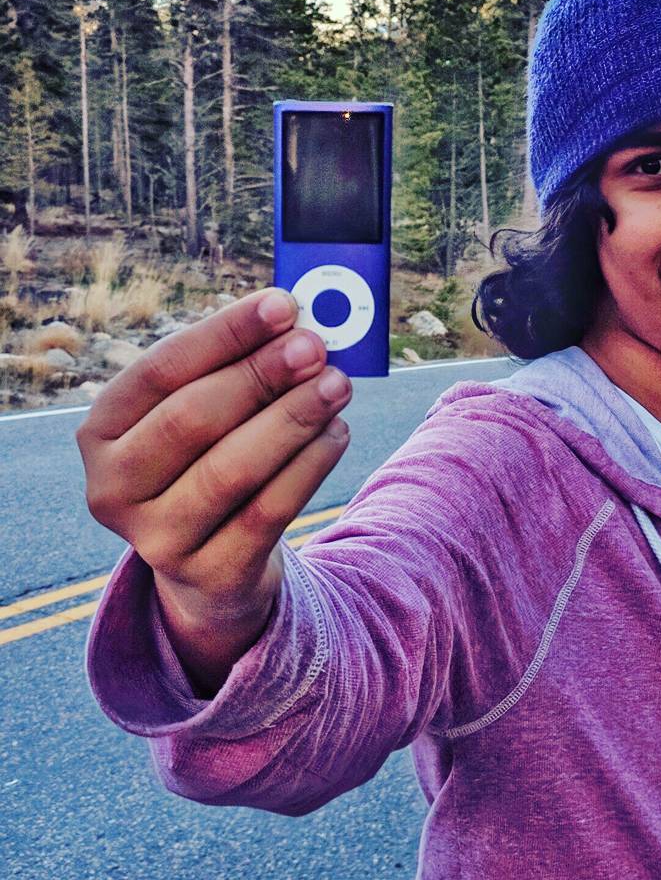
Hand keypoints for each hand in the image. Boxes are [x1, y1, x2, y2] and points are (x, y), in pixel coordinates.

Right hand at [77, 287, 351, 692]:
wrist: (214, 567)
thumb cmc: (211, 462)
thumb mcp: (209, 414)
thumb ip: (239, 367)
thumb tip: (296, 321)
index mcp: (102, 431)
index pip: (161, 369)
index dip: (225, 333)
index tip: (283, 304)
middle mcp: (113, 487)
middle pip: (192, 418)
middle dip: (261, 375)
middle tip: (316, 346)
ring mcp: (155, 539)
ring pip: (231, 470)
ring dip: (292, 419)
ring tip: (338, 385)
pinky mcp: (209, 575)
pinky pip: (268, 513)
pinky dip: (309, 466)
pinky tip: (337, 433)